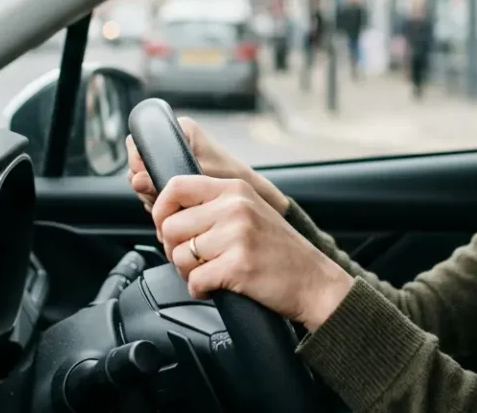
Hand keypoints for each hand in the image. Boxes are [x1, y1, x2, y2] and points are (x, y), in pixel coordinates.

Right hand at [126, 116, 287, 215]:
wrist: (245, 193)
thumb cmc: (229, 179)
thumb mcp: (194, 178)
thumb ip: (162, 180)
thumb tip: (137, 181)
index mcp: (180, 129)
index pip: (139, 140)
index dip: (137, 163)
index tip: (144, 180)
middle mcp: (174, 140)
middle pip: (139, 162)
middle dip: (145, 183)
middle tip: (158, 195)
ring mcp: (173, 158)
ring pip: (144, 177)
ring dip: (151, 193)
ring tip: (170, 203)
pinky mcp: (175, 174)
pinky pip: (154, 186)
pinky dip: (159, 198)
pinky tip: (171, 207)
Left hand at [152, 175, 352, 331]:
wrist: (315, 281)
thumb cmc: (280, 251)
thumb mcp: (250, 211)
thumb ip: (214, 205)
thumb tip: (168, 214)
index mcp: (235, 189)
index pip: (176, 186)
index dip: (161, 210)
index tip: (166, 228)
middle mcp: (235, 207)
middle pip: (171, 226)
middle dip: (174, 250)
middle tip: (194, 260)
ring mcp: (237, 236)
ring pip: (179, 255)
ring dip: (188, 272)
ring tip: (209, 273)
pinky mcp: (238, 266)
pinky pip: (195, 280)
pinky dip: (200, 290)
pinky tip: (216, 288)